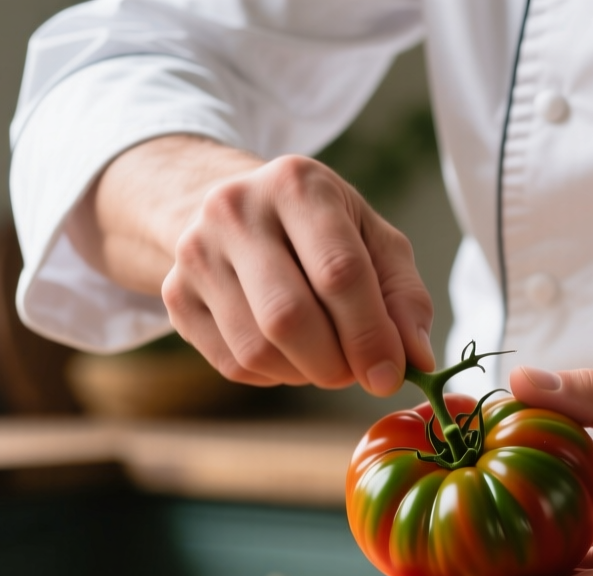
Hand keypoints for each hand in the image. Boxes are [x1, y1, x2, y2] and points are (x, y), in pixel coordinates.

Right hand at [68, 135, 435, 394]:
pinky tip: (289, 352)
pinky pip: (233, 364)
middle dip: (335, 363)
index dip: (370, 335)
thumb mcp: (373, 240)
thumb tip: (417, 361)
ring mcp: (196, 253)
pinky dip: (274, 375)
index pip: (338, 273)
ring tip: (326, 356)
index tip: (391, 375)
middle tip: (358, 373)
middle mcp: (235, 210)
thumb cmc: (321, 230)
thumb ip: (404, 297)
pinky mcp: (176, 295)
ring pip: (257, 350)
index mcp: (296, 183)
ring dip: (305, 373)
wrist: (233, 211)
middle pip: (288, 318)